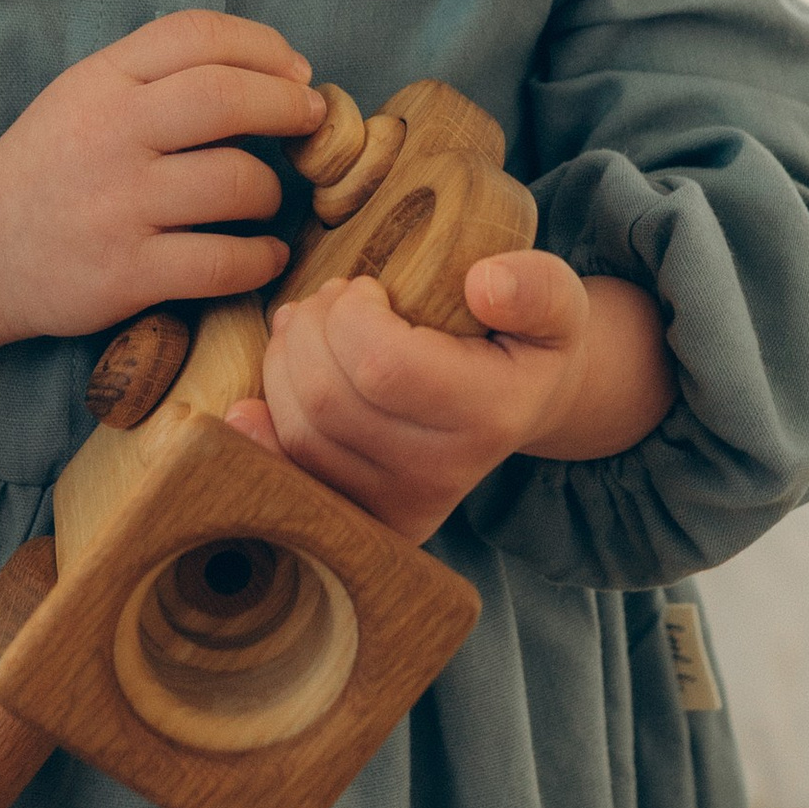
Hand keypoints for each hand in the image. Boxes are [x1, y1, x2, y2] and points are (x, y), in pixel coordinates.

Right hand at [0, 12, 324, 393]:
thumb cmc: (49, 169)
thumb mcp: (83, 97)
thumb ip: (158, 75)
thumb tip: (274, 69)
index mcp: (100, 81)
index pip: (197, 35)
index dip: (264, 46)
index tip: (295, 71)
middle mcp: (109, 135)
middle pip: (228, 98)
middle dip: (288, 107)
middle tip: (309, 122)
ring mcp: (117, 207)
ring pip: (237, 184)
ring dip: (272, 193)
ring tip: (265, 200)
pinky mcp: (125, 275)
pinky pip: (224, 262)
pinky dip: (262, 259)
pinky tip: (264, 256)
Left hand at [222, 247, 663, 547]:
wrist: (519, 405)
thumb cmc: (523, 338)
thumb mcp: (556, 303)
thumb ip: (536, 286)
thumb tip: (484, 284)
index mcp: (490, 416)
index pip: (384, 365)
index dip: (352, 314)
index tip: (364, 287)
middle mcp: (442, 476)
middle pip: (330, 400)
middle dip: (310, 330)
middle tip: (328, 300)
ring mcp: (399, 510)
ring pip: (302, 433)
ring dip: (283, 365)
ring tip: (307, 328)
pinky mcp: (363, 523)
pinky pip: (288, 479)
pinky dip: (258, 434)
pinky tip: (252, 402)